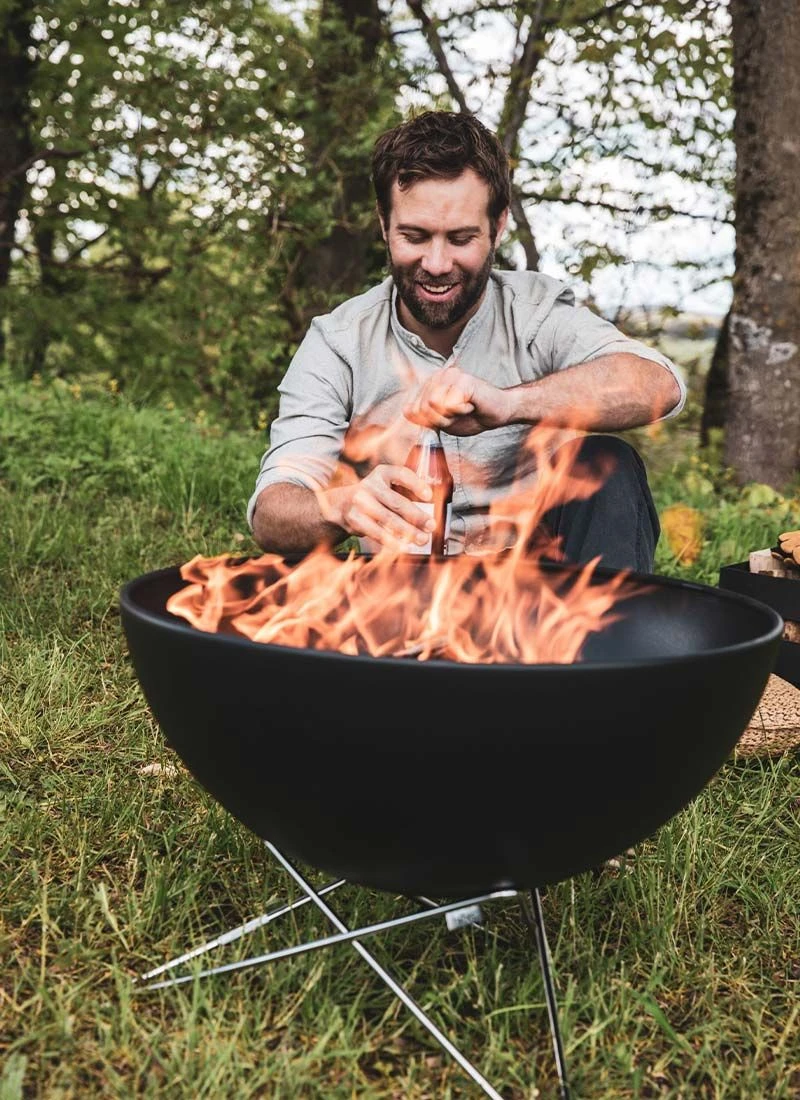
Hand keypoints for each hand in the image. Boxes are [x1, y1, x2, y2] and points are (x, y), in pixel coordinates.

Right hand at [321, 464, 435, 548]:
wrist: (340, 506)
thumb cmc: (372, 498)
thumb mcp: (384, 488)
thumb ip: (403, 495)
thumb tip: (427, 515)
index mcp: (382, 474)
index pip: (401, 474)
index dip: (416, 484)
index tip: (429, 495)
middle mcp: (370, 485)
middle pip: (397, 502)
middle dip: (417, 516)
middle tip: (431, 525)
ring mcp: (360, 502)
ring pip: (388, 519)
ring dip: (408, 531)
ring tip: (421, 539)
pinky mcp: (355, 519)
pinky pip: (377, 532)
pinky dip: (392, 541)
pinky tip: (403, 546)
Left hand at [404, 365, 512, 435]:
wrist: (499, 412)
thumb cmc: (472, 416)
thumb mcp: (442, 421)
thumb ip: (424, 417)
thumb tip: (407, 412)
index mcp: (429, 385)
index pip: (409, 409)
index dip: (425, 422)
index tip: (444, 419)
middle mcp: (437, 376)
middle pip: (420, 408)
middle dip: (438, 420)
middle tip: (456, 414)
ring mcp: (449, 375)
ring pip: (432, 405)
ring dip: (449, 416)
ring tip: (463, 409)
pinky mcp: (463, 380)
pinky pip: (449, 404)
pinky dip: (461, 411)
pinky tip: (471, 405)